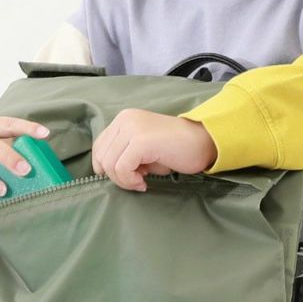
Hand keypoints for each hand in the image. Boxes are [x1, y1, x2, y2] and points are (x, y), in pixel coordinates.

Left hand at [91, 108, 217, 190]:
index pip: (99, 146)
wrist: (203, 142)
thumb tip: (106, 171)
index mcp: (124, 119)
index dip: (106, 167)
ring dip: (124, 180)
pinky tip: (144, 182)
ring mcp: (132, 129)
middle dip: (116, 176)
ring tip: (142, 181)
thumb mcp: (142, 149)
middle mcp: (125, 120)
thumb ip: (123, 154)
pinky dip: (130, 180)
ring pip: (109, 164)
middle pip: (101, 156)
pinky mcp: (140, 141)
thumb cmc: (175, 148)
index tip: (126, 176)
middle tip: (136, 180)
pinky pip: (122, 168)